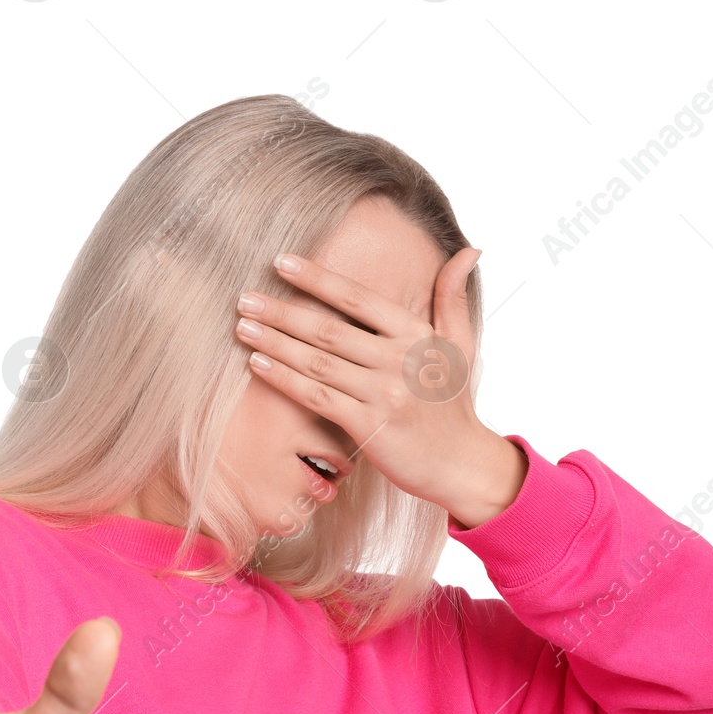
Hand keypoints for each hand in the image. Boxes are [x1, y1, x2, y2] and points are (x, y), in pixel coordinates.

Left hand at [233, 249, 525, 528]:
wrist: (462, 463)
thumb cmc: (453, 405)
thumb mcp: (460, 345)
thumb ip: (453, 297)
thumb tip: (469, 250)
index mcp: (416, 334)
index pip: (358, 298)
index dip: (317, 279)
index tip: (282, 263)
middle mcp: (399, 360)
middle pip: (329, 329)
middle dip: (282, 312)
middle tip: (245, 298)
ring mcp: (384, 394)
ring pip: (317, 362)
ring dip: (275, 343)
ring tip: (243, 327)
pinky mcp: (370, 426)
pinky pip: (317, 398)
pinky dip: (284, 379)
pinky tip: (257, 365)